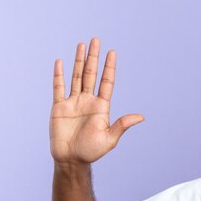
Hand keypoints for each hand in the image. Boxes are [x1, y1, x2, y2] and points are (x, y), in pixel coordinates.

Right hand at [49, 38, 143, 163]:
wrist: (72, 160)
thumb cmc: (92, 151)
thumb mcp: (110, 138)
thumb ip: (122, 125)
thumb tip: (141, 116)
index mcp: (101, 107)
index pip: (106, 82)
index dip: (109, 67)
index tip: (112, 53)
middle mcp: (88, 101)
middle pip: (91, 74)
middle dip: (94, 58)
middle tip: (96, 40)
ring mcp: (73, 102)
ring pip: (76, 76)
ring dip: (79, 61)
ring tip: (82, 45)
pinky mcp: (59, 107)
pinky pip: (58, 88)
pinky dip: (58, 75)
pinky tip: (60, 62)